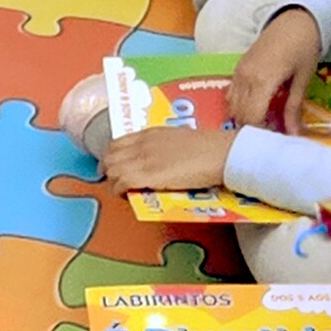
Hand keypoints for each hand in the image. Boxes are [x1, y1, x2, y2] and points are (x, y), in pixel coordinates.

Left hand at [102, 126, 234, 192]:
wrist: (221, 153)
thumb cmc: (208, 147)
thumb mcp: (177, 139)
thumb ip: (161, 146)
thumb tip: (156, 159)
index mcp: (149, 133)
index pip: (115, 144)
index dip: (111, 159)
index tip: (115, 168)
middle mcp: (142, 144)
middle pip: (109, 158)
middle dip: (109, 172)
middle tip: (117, 183)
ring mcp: (144, 159)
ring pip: (111, 171)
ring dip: (114, 183)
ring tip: (125, 191)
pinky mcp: (149, 175)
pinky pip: (121, 183)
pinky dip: (121, 192)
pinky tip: (130, 196)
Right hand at [229, 10, 320, 131]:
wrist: (295, 21)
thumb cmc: (304, 48)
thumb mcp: (303, 79)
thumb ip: (294, 108)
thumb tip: (294, 134)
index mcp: (263, 81)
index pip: (252, 118)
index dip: (262, 132)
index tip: (275, 137)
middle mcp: (245, 78)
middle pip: (240, 115)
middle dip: (253, 128)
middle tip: (271, 131)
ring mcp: (238, 73)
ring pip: (232, 107)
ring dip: (245, 118)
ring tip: (264, 120)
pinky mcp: (237, 69)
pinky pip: (231, 95)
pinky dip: (239, 106)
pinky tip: (255, 107)